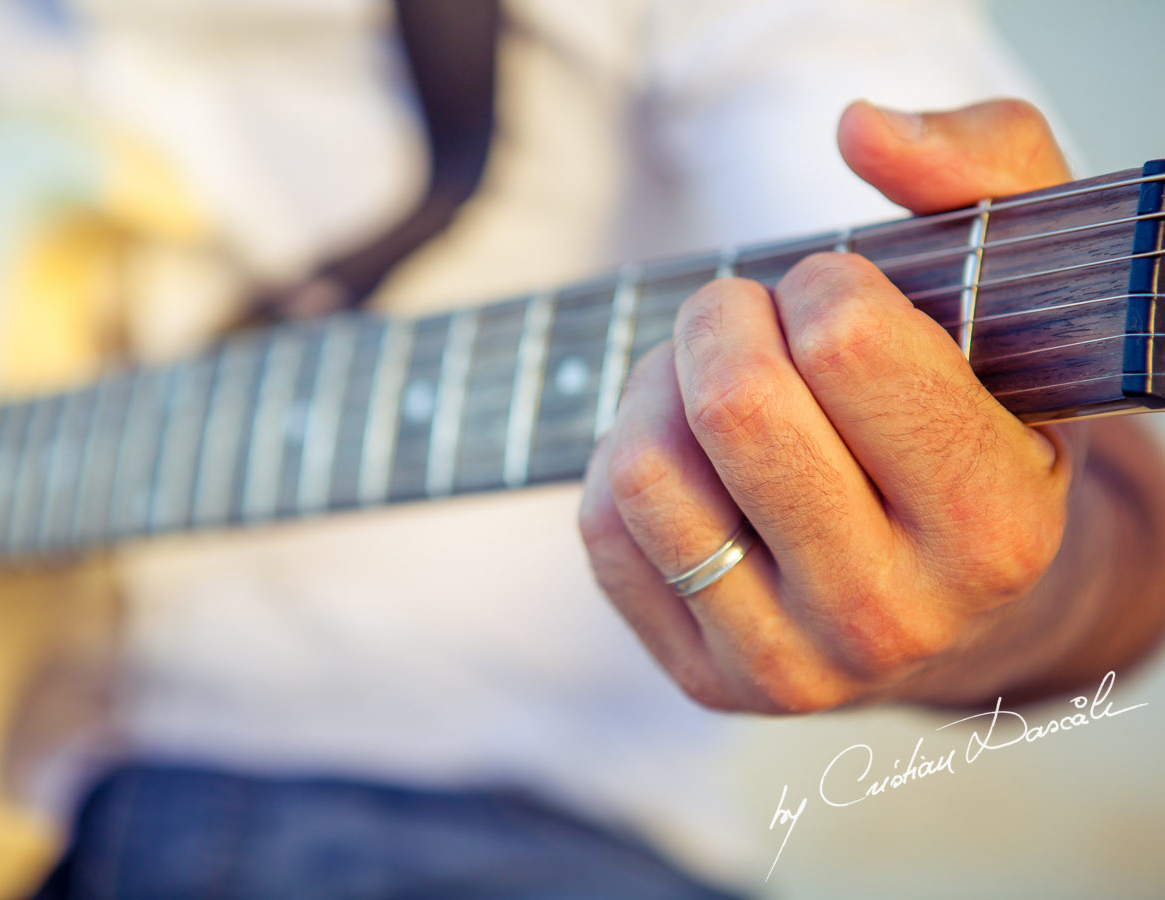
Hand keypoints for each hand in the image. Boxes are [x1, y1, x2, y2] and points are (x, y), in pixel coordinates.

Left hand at [578, 99, 1164, 712]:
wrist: (961, 596)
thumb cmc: (976, 424)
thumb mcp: (1021, 295)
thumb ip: (983, 173)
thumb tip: (861, 128)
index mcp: (993, 522)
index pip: (846, 347)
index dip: (824, 284)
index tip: (837, 296)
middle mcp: (894, 614)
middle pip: (736, 405)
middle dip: (724, 318)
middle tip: (748, 317)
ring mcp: (793, 664)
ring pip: (647, 471)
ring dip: (662, 389)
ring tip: (711, 384)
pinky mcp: (708, 679)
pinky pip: (604, 528)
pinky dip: (626, 458)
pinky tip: (687, 457)